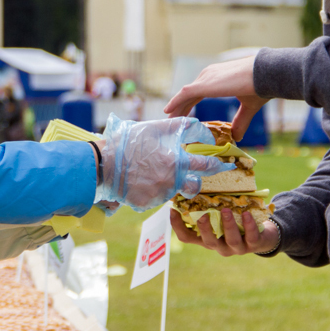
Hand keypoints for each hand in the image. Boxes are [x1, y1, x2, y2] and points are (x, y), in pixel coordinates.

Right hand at [95, 115, 234, 211]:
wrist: (102, 163)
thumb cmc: (130, 142)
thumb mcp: (157, 127)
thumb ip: (182, 126)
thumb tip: (201, 127)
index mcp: (177, 163)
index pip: (206, 166)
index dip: (219, 164)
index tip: (227, 164)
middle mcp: (171, 182)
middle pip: (195, 186)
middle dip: (196, 179)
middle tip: (190, 173)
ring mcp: (159, 196)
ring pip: (175, 191)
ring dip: (171, 183)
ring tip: (155, 172)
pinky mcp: (146, 204)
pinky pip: (156, 199)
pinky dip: (153, 190)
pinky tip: (142, 180)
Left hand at [163, 56, 269, 140]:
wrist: (266, 74)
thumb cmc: (260, 86)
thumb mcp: (248, 106)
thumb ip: (240, 121)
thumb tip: (237, 137)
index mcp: (217, 78)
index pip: (198, 92)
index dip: (189, 104)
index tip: (183, 115)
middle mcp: (208, 76)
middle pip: (189, 94)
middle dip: (180, 107)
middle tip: (173, 121)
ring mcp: (205, 79)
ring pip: (185, 94)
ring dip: (176, 107)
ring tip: (169, 120)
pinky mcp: (204, 85)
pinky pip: (184, 94)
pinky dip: (175, 102)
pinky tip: (168, 111)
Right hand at [170, 207, 280, 256]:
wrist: (261, 236)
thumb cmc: (234, 222)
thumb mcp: (218, 217)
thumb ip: (206, 206)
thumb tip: (190, 182)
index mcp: (207, 238)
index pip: (186, 237)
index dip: (177, 226)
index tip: (172, 210)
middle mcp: (219, 246)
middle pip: (208, 241)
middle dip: (204, 229)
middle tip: (201, 215)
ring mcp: (236, 247)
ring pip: (231, 240)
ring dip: (228, 225)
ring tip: (226, 210)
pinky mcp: (253, 244)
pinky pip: (251, 236)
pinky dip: (249, 225)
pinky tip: (247, 213)